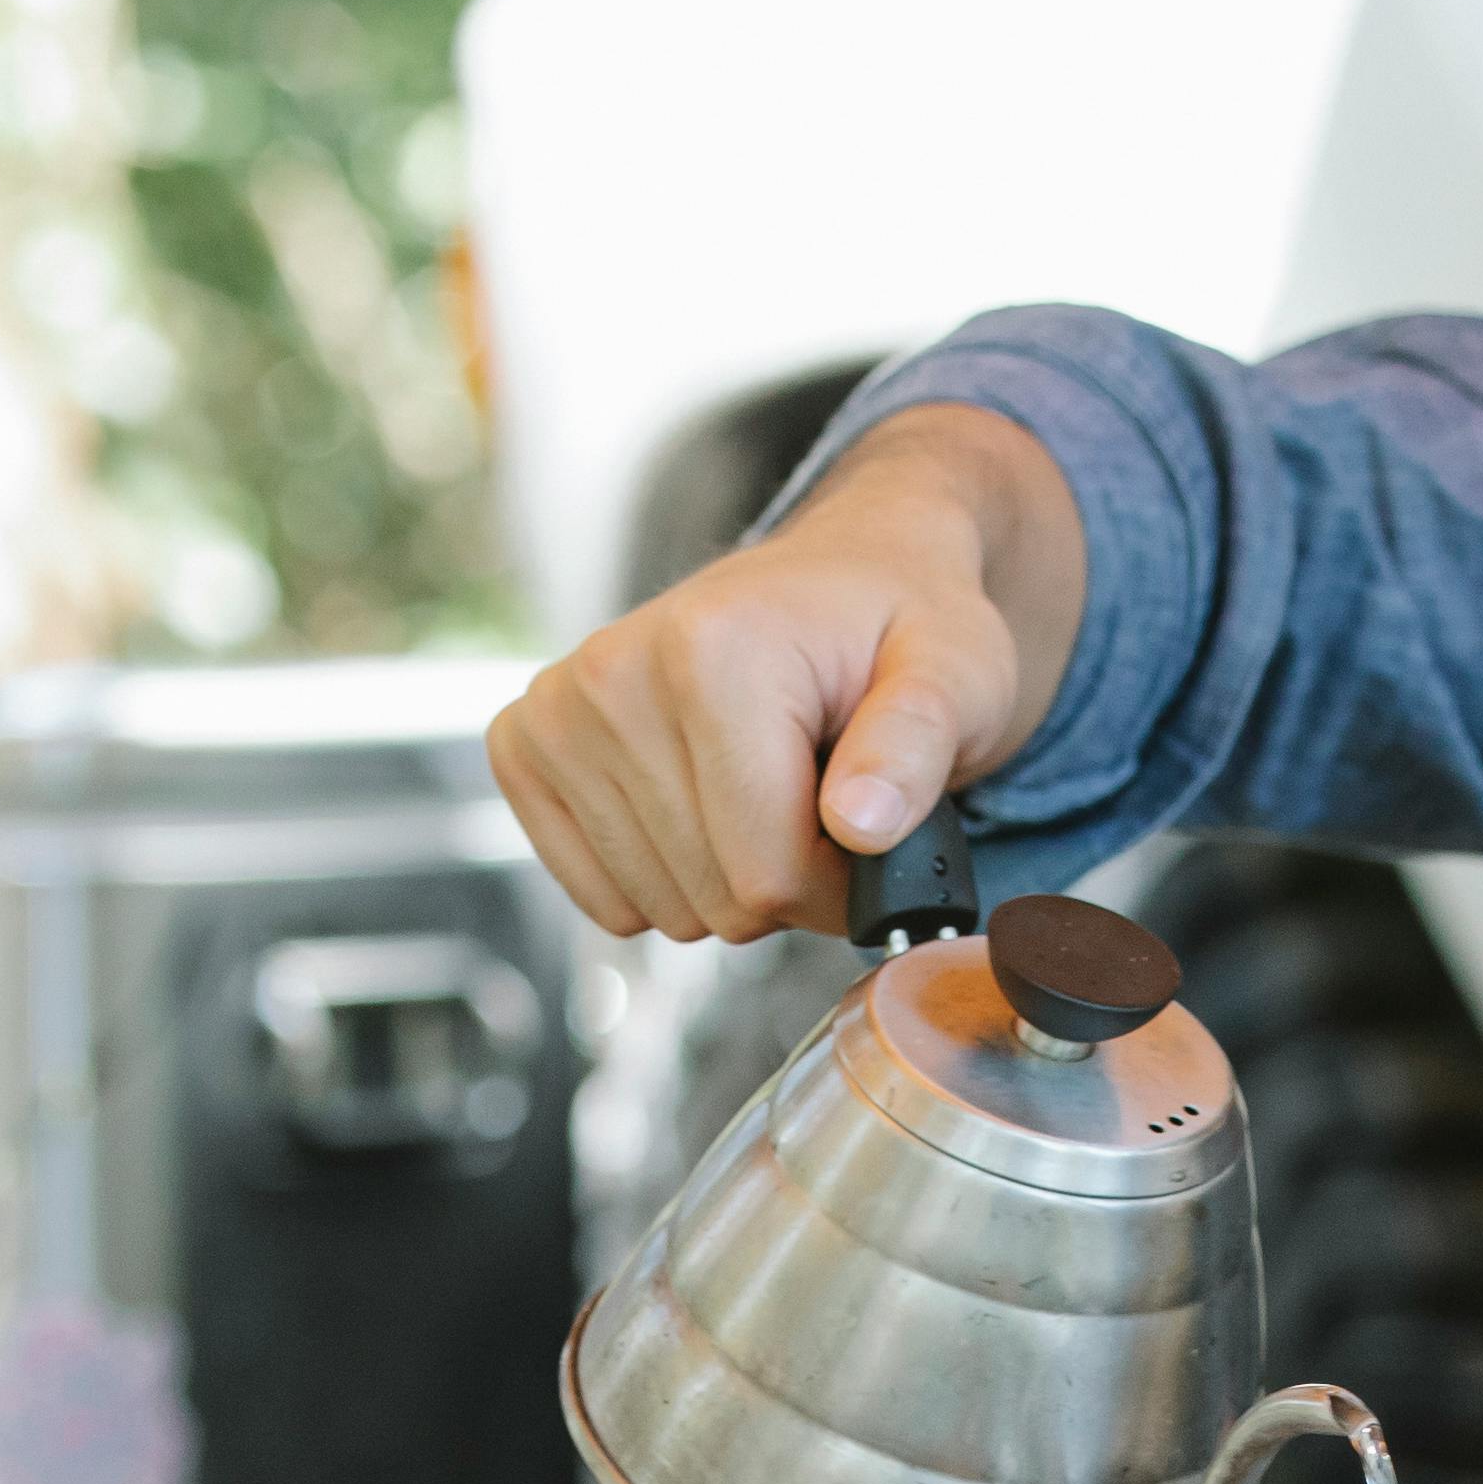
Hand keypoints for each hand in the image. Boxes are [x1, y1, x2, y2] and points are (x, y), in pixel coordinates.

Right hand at [487, 405, 1076, 941]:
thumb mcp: (957, 672)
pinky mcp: (525, 744)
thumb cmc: (904, 627)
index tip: (869, 828)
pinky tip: (702, 803)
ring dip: (726, 880)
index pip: (768, 873)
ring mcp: (557, 709)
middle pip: (712, 899)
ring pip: (659, 910)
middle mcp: (612, 673)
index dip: (840, 885)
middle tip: (820, 801)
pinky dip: (664, 879)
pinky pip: (601, 898)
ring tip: (764, 789)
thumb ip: (917, 744)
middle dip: (785, 882)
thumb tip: (857, 825)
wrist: (846, 574)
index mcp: (711, 650)